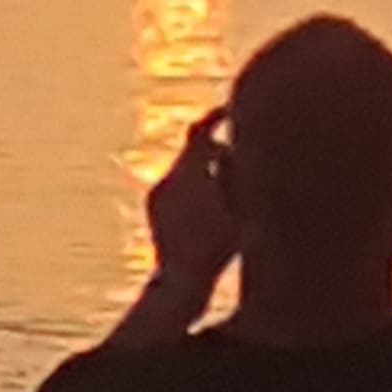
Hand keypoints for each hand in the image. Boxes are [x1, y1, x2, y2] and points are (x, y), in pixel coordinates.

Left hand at [146, 107, 237, 296]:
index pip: (201, 131)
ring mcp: (157, 193)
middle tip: (236, 154)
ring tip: (225, 186)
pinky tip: (208, 205)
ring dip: (203, 169)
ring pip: (183, 168)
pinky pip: (175, 184)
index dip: (216, 117)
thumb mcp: (238, 207)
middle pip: (192, 149)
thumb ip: (235, 171)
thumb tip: (233, 147)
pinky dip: (192, 185)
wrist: (181, 280)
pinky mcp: (153, 207)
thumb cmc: (218, 246)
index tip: (230, 111)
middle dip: (215, 149)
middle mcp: (167, 177)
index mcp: (189, 172)